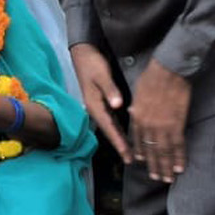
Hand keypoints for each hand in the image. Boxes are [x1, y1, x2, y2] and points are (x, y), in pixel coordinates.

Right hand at [71, 43, 128, 158]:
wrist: (83, 54)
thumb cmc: (92, 64)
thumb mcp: (101, 75)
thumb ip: (110, 90)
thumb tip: (117, 104)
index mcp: (94, 105)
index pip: (108, 127)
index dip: (118, 141)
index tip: (127, 154)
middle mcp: (96, 109)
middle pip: (110, 131)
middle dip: (120, 145)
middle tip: (131, 160)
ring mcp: (98, 107)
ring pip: (111, 127)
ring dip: (120, 139)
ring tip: (131, 153)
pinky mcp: (102, 102)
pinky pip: (112, 120)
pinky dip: (119, 129)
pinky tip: (127, 135)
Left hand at [128, 60, 190, 182]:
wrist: (168, 70)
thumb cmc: (152, 76)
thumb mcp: (137, 91)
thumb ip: (136, 105)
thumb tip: (133, 112)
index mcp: (138, 117)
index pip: (139, 140)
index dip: (142, 152)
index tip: (143, 161)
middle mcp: (148, 126)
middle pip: (151, 150)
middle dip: (154, 166)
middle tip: (157, 178)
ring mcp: (162, 127)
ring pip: (164, 152)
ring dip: (166, 167)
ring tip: (168, 179)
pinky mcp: (177, 124)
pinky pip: (178, 145)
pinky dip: (179, 157)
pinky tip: (180, 167)